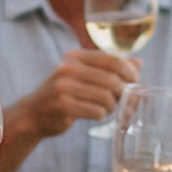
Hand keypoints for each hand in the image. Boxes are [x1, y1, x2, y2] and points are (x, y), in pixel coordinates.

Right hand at [7, 50, 137, 141]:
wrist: (32, 115)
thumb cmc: (63, 95)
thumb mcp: (84, 76)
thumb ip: (110, 69)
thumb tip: (139, 62)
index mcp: (75, 57)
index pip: (112, 60)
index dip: (129, 72)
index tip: (135, 82)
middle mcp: (68, 68)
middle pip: (111, 80)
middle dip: (123, 92)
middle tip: (123, 101)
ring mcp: (63, 86)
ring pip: (106, 97)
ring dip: (112, 106)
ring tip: (106, 108)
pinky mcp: (62, 105)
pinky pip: (96, 111)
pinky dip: (101, 115)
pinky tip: (95, 114)